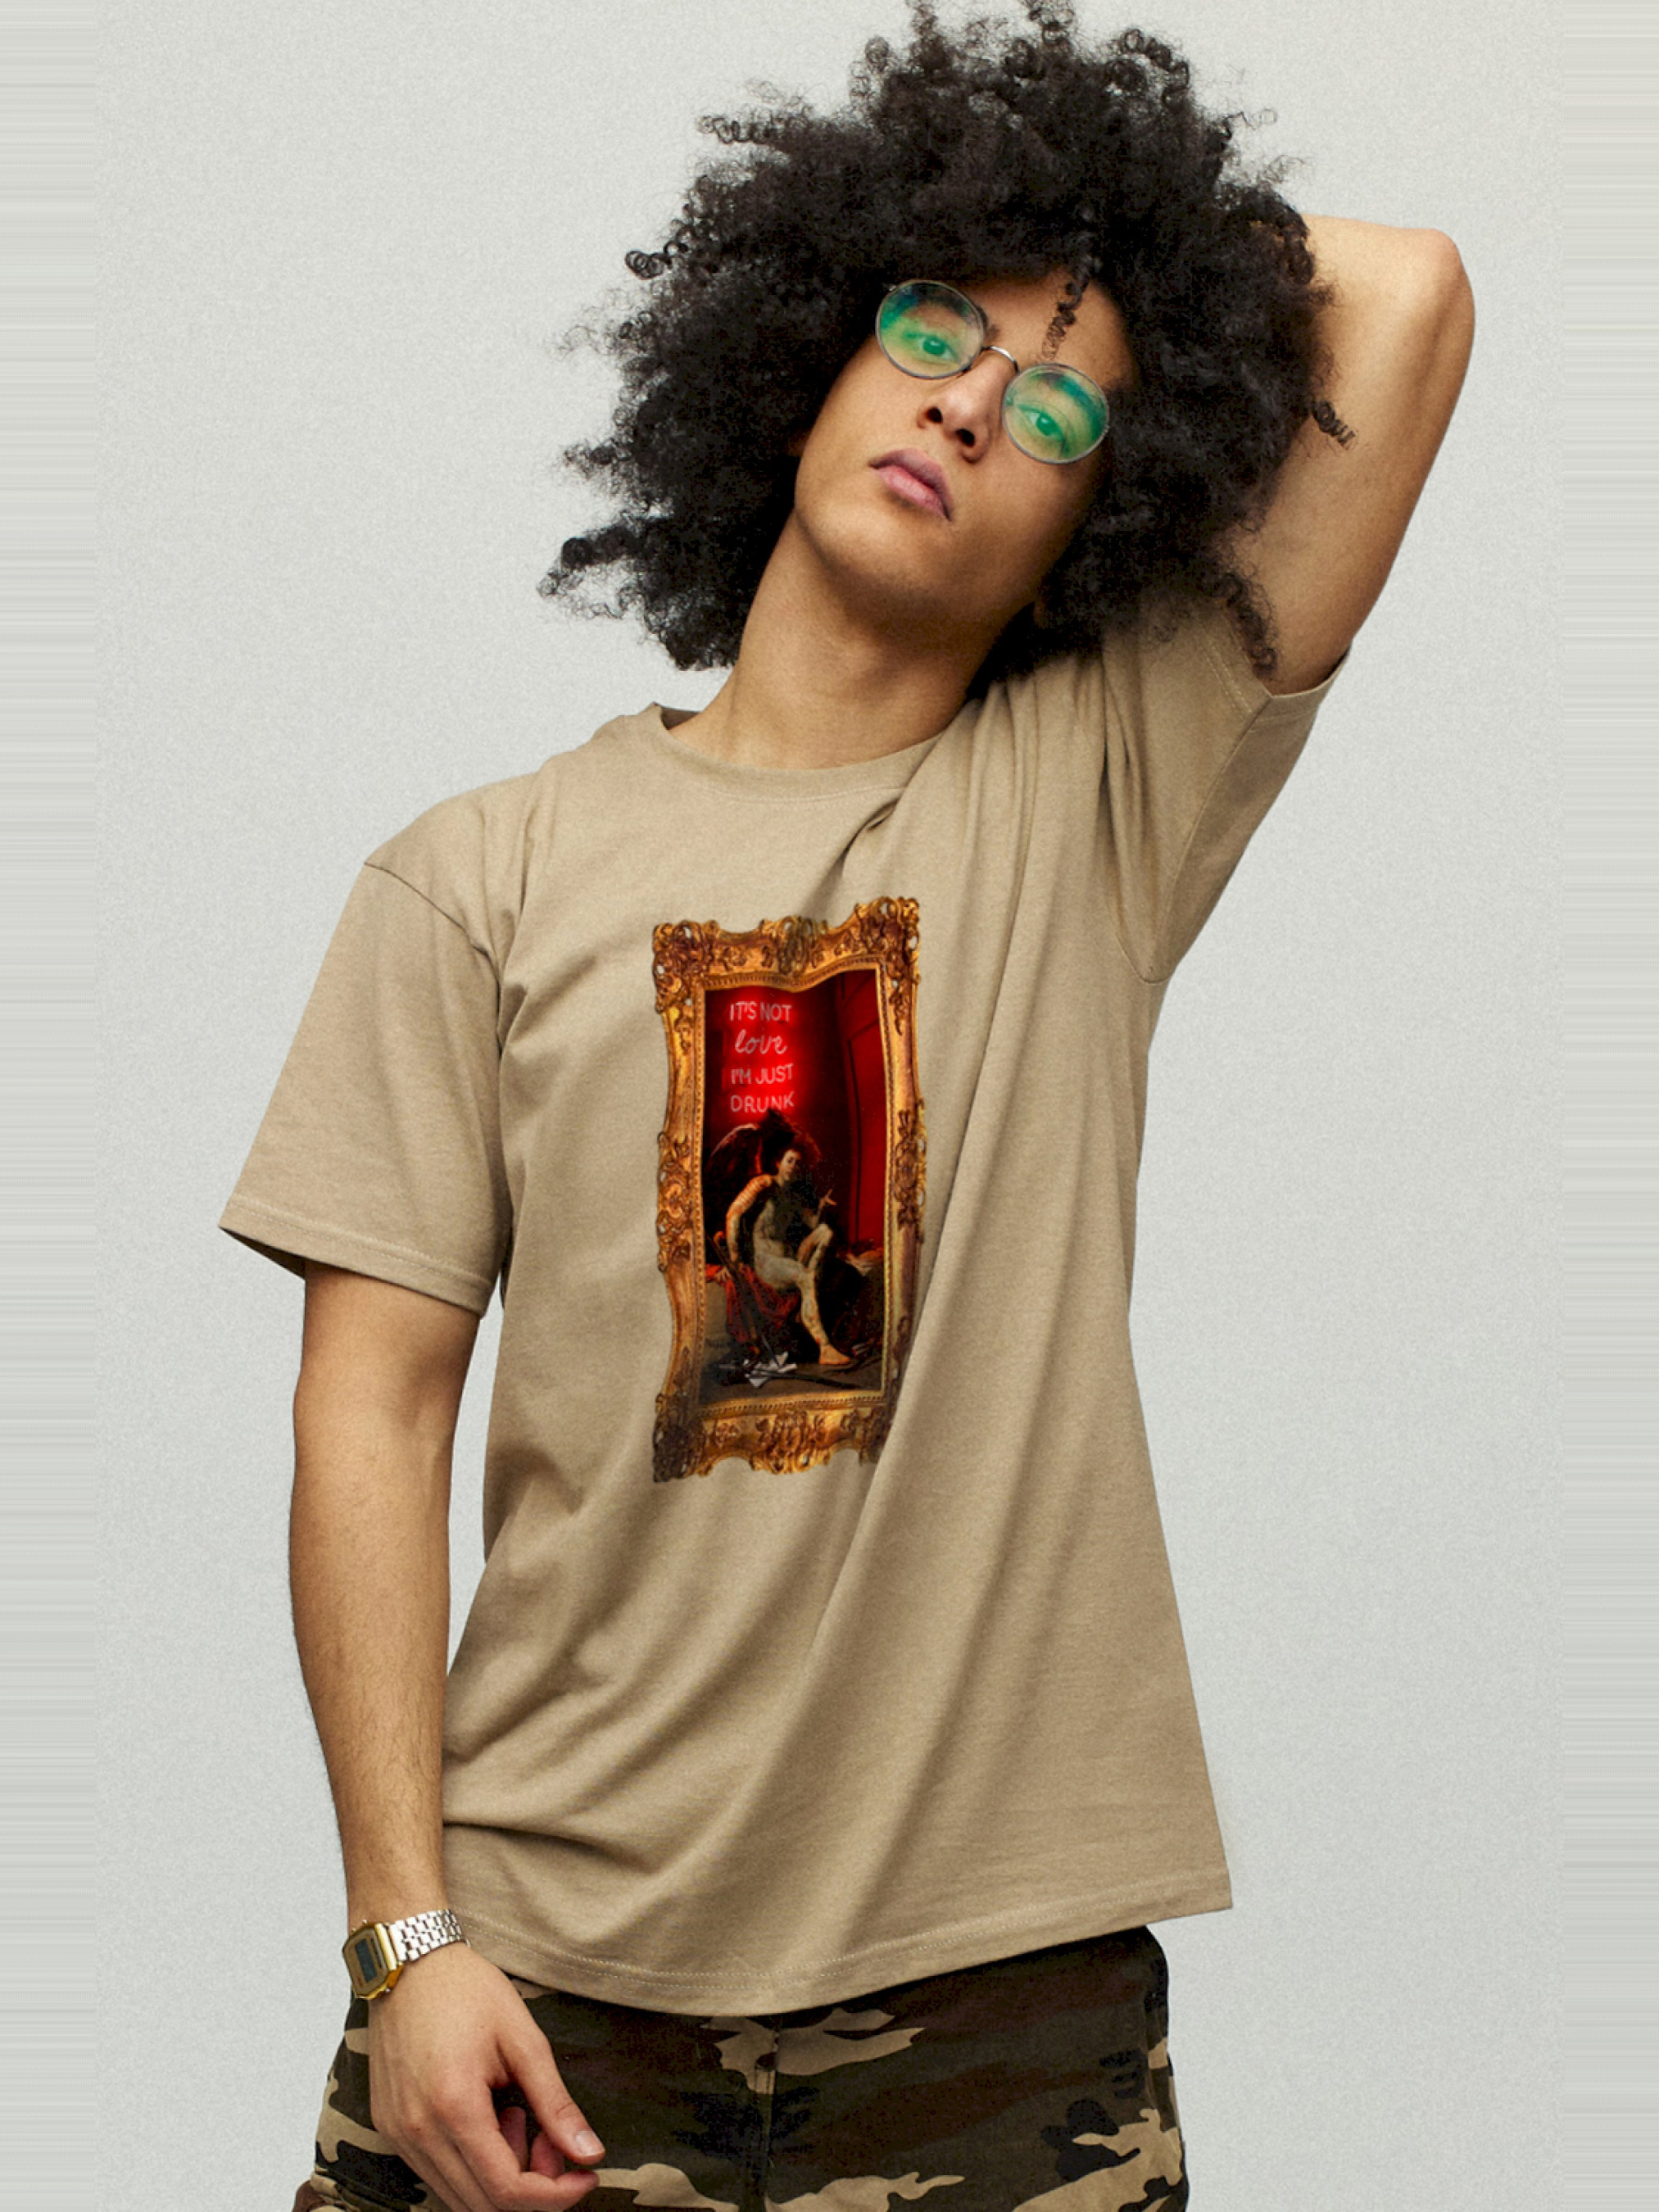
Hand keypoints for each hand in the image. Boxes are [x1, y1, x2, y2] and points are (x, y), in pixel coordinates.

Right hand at [366, 1942, 603, 2211]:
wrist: (409, 1962)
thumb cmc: (465, 1990)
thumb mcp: (523, 2039)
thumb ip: (555, 2103)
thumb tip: (590, 2152)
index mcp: (454, 2106)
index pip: (506, 2190)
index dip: (555, 2195)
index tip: (586, 2174)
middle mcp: (418, 2132)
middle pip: (483, 2203)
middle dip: (532, 2186)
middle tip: (553, 2140)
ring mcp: (398, 2134)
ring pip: (458, 2195)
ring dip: (500, 2177)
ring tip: (518, 2118)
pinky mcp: (389, 2128)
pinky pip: (436, 2174)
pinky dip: (472, 2163)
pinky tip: (489, 2117)